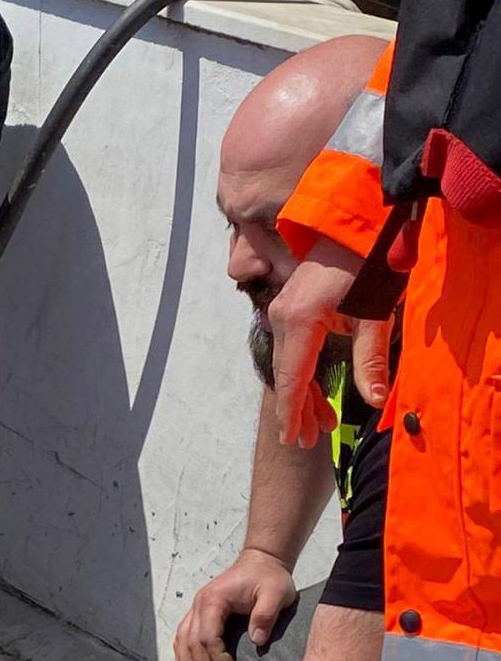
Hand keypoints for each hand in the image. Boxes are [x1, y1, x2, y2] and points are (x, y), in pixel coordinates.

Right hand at [173, 549, 296, 660]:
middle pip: (192, 642)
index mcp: (213, 600)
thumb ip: (266, 615)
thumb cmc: (269, 577)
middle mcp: (199, 604)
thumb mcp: (276, 593)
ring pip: (182, 640)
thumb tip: (256, 640)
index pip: (208, 636)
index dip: (217, 658)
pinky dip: (182, 652)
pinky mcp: (199, 612)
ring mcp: (196, 607)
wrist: (262, 561)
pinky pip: (183, 634)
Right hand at [267, 242, 391, 447]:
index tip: (291, 440)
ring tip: (322, 423)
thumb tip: (376, 400)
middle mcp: (283, 317)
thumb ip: (371, 360)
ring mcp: (283, 309)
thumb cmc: (370, 263)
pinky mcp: (291, 304)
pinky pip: (293, 348)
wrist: (360, 219)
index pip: (292, 379)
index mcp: (299, 321)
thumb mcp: (375, 315)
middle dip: (299, 410)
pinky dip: (304, 371)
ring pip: (289, 363)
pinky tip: (318, 390)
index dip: (292, 413)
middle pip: (287, 375)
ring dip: (304, 393)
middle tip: (310, 441)